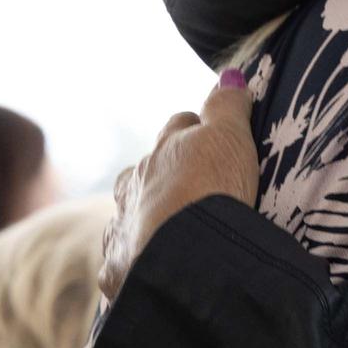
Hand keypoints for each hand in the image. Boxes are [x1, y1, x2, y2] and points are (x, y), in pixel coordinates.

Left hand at [102, 73, 258, 300]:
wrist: (181, 260)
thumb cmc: (209, 191)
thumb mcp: (229, 139)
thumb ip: (227, 107)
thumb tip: (230, 74)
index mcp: (160, 153)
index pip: (179, 128)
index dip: (198, 131)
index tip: (215, 141)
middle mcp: (132, 186)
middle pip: (146, 170)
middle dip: (166, 175)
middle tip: (195, 190)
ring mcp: (121, 229)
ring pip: (130, 216)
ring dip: (147, 220)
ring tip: (172, 235)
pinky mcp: (117, 271)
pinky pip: (124, 263)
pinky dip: (137, 263)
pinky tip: (152, 272)